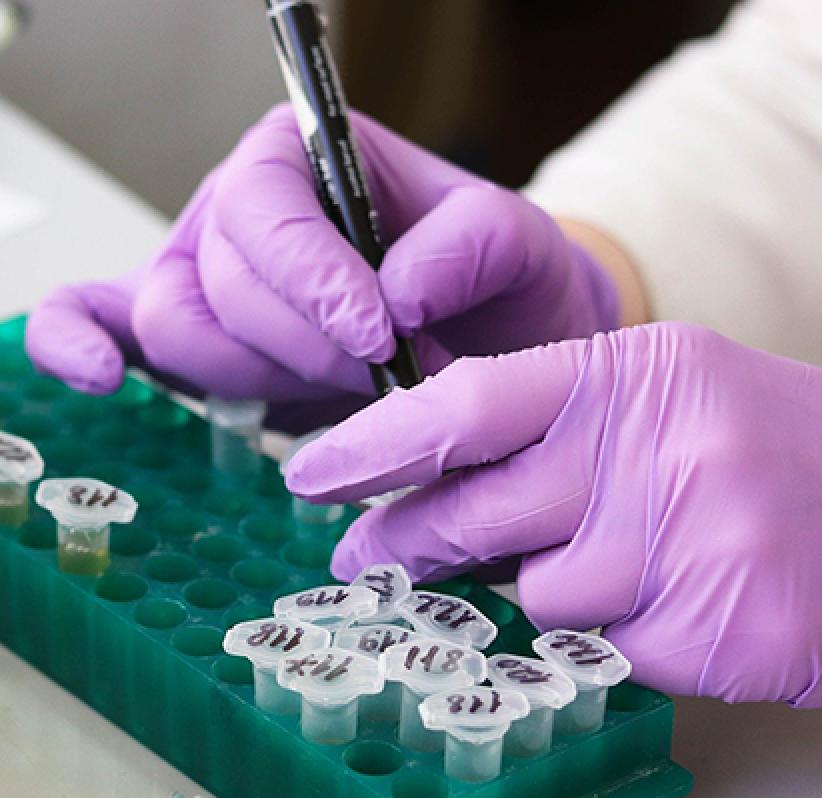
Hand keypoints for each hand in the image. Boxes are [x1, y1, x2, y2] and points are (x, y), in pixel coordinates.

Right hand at [25, 105, 618, 424]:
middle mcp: (241, 216)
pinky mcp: (200, 342)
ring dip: (270, 378)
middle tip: (388, 373)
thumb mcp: (516, 244)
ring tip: (349, 387)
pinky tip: (103, 378)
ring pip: (184, 333)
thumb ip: (473, 241)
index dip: (312, 280)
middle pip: (222, 284)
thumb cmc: (495, 284)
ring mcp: (209, 279)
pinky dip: (79, 342)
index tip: (378, 335)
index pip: (264, 210)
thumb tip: (395, 287)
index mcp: (303, 162)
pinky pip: (101, 320)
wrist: (495, 342)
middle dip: (310, 348)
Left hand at [284, 323, 821, 706]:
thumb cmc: (775, 452)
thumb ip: (558, 439)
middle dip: (410, 541)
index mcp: (635, 376)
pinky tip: (687, 605)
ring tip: (636, 565)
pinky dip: (628, 636)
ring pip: (544, 596)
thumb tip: (442, 490)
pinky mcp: (722, 628)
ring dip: (560, 592)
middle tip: (367, 558)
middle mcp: (658, 451)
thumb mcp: (668, 403)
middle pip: (480, 511)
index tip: (312, 473)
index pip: (471, 402)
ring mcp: (694, 543)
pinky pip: (612, 650)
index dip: (378, 441)